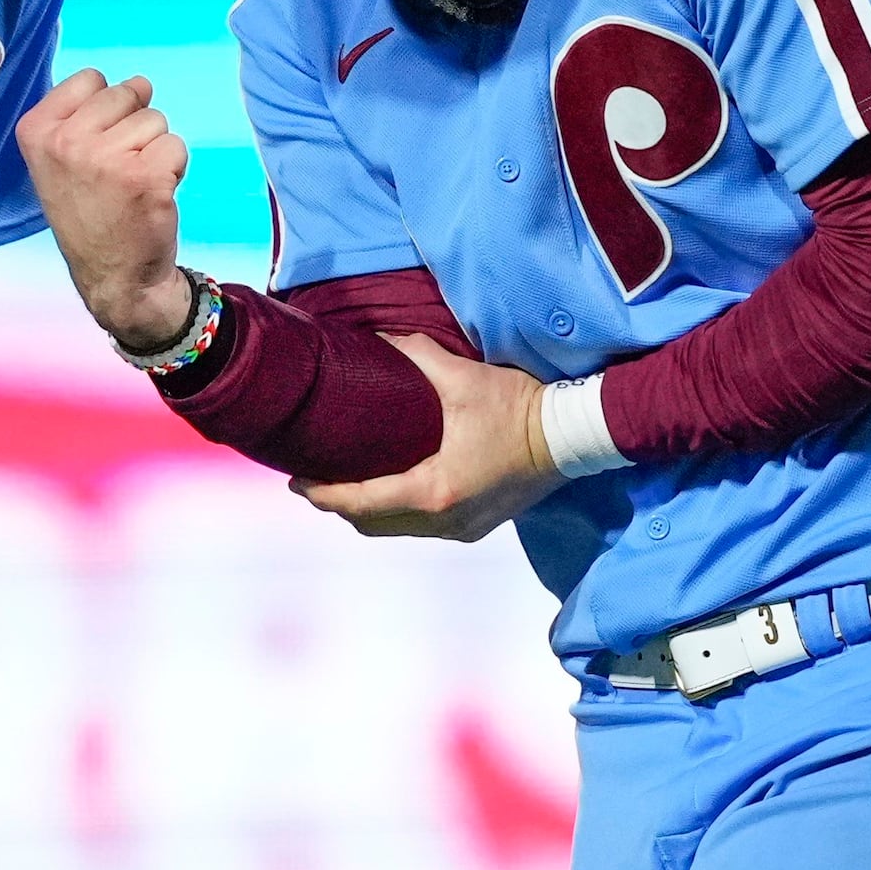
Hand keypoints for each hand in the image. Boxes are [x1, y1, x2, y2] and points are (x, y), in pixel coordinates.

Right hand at [14, 68, 194, 348]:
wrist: (114, 278)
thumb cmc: (89, 214)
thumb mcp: (59, 161)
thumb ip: (85, 115)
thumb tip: (140, 82)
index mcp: (36, 131)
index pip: (89, 78)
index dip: (105, 108)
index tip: (94, 145)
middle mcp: (66, 142)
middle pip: (125, 93)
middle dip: (132, 126)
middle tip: (116, 171)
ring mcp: (106, 159)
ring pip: (155, 119)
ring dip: (153, 149)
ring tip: (133, 184)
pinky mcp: (146, 175)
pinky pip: (176, 145)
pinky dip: (173, 168)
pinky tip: (152, 195)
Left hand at [294, 336, 560, 541]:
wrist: (574, 438)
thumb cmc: (521, 408)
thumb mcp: (464, 378)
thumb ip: (415, 357)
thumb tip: (378, 340)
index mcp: (434, 491)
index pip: (360, 502)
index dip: (322, 494)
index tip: (295, 481)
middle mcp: (444, 521)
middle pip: (371, 524)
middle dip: (338, 505)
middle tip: (313, 478)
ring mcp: (462, 529)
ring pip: (396, 529)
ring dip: (368, 510)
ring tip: (346, 481)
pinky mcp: (477, 526)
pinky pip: (421, 527)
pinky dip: (397, 512)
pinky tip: (392, 486)